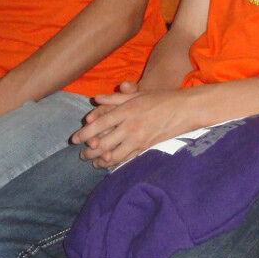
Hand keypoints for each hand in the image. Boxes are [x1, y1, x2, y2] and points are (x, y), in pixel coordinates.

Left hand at [72, 87, 197, 169]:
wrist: (184, 109)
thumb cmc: (161, 98)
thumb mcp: (138, 94)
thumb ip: (116, 98)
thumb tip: (96, 99)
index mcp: (127, 110)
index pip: (99, 124)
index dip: (84, 133)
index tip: (74, 139)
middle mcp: (130, 126)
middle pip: (102, 143)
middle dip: (88, 151)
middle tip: (82, 155)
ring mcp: (138, 138)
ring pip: (113, 155)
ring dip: (100, 161)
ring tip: (93, 162)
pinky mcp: (146, 147)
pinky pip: (127, 158)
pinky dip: (115, 163)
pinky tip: (109, 164)